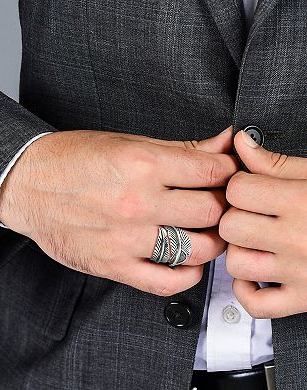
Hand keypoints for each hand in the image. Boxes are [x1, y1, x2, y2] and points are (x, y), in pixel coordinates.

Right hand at [0, 127, 236, 295]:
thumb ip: (182, 149)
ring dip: (211, 240)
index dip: (229, 172)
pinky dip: (187, 275)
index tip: (226, 174)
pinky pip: (167, 282)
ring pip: (198, 248)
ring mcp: (126, 238)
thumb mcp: (128, 143)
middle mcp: (138, 202)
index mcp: (143, 164)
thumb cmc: (73, 159)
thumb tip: (224, 143)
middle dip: (223, 206)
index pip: (213, 171)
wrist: (28, 184)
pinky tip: (188, 261)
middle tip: (217, 202)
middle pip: (212, 211)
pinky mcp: (113, 264)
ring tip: (204, 230)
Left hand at [220, 130, 306, 317]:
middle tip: (254, 215)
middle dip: (236, 217)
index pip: (237, 190)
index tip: (250, 188)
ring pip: (236, 264)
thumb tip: (241, 143)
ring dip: (241, 252)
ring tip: (258, 242)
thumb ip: (276, 163)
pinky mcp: (305, 300)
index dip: (240, 185)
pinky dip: (248, 290)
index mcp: (302, 203)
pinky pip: (255, 304)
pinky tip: (259, 274)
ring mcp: (301, 274)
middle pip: (231, 227)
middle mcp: (299, 239)